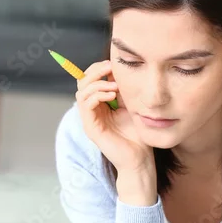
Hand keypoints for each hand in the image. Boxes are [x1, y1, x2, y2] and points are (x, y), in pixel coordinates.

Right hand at [75, 60, 152, 174]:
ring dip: (97, 84)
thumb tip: (122, 70)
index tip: (113, 64)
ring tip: (114, 86)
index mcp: (101, 104)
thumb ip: (125, 90)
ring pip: (81, 92)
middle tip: (110, 68)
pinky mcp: (91, 128)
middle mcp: (92, 110)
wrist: (140, 158)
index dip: (98, 68)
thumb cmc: (139, 135)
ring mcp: (90, 119)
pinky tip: (112, 96)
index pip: (90, 80)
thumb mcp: (133, 105)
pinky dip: (97, 95)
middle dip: (95, 71)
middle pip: (82, 83)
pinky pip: (86, 105)